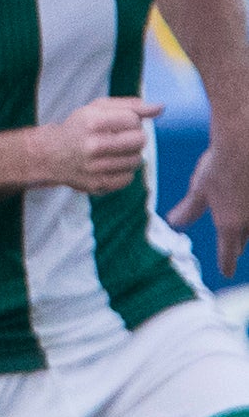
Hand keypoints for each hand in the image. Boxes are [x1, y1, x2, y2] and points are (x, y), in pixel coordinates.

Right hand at [38, 95, 159, 194]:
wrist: (49, 155)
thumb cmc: (79, 128)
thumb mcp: (97, 108)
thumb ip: (130, 105)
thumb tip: (160, 108)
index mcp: (93, 122)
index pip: (134, 120)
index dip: (130, 121)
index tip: (118, 124)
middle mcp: (93, 145)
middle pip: (140, 141)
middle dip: (134, 138)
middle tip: (120, 139)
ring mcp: (95, 167)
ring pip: (136, 161)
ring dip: (130, 156)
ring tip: (113, 153)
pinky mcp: (97, 184)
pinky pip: (128, 179)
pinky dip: (123, 172)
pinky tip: (110, 166)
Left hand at [169, 132, 248, 274]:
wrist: (245, 143)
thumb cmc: (219, 166)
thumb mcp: (199, 189)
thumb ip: (189, 209)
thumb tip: (174, 222)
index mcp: (230, 223)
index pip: (228, 252)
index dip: (226, 263)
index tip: (226, 273)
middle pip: (243, 240)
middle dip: (235, 247)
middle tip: (232, 253)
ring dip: (244, 231)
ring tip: (240, 234)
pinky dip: (247, 213)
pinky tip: (244, 208)